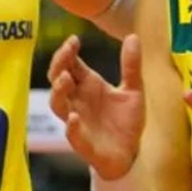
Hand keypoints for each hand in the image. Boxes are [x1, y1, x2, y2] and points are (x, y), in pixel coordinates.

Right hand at [47, 34, 143, 179]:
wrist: (130, 154)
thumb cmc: (126, 121)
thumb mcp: (134, 90)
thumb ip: (131, 65)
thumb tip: (134, 36)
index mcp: (87, 85)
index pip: (70, 63)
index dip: (67, 51)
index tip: (74, 40)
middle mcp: (77, 100)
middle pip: (57, 79)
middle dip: (58, 65)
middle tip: (66, 53)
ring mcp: (77, 120)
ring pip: (57, 104)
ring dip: (58, 92)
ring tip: (65, 79)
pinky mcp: (83, 142)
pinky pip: (72, 134)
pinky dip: (71, 127)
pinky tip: (74, 118)